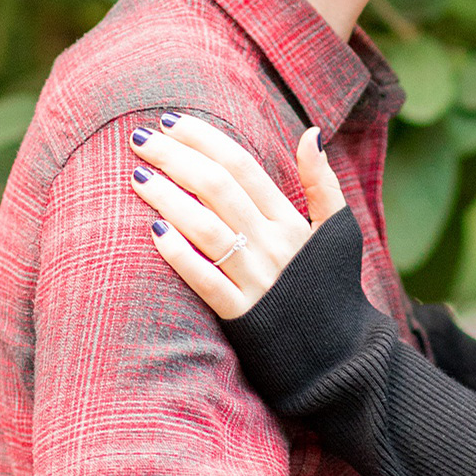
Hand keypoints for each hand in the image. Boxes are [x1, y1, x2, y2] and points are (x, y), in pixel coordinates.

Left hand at [130, 114, 343, 319]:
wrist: (338, 355)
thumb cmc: (329, 287)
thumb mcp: (337, 231)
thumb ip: (322, 182)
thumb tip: (310, 132)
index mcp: (290, 221)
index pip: (241, 166)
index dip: (203, 139)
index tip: (169, 120)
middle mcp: (273, 245)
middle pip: (217, 188)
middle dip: (175, 158)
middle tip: (140, 139)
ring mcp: (256, 280)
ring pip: (206, 228)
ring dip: (168, 197)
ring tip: (137, 176)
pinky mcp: (241, 315)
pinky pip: (206, 281)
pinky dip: (180, 255)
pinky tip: (154, 231)